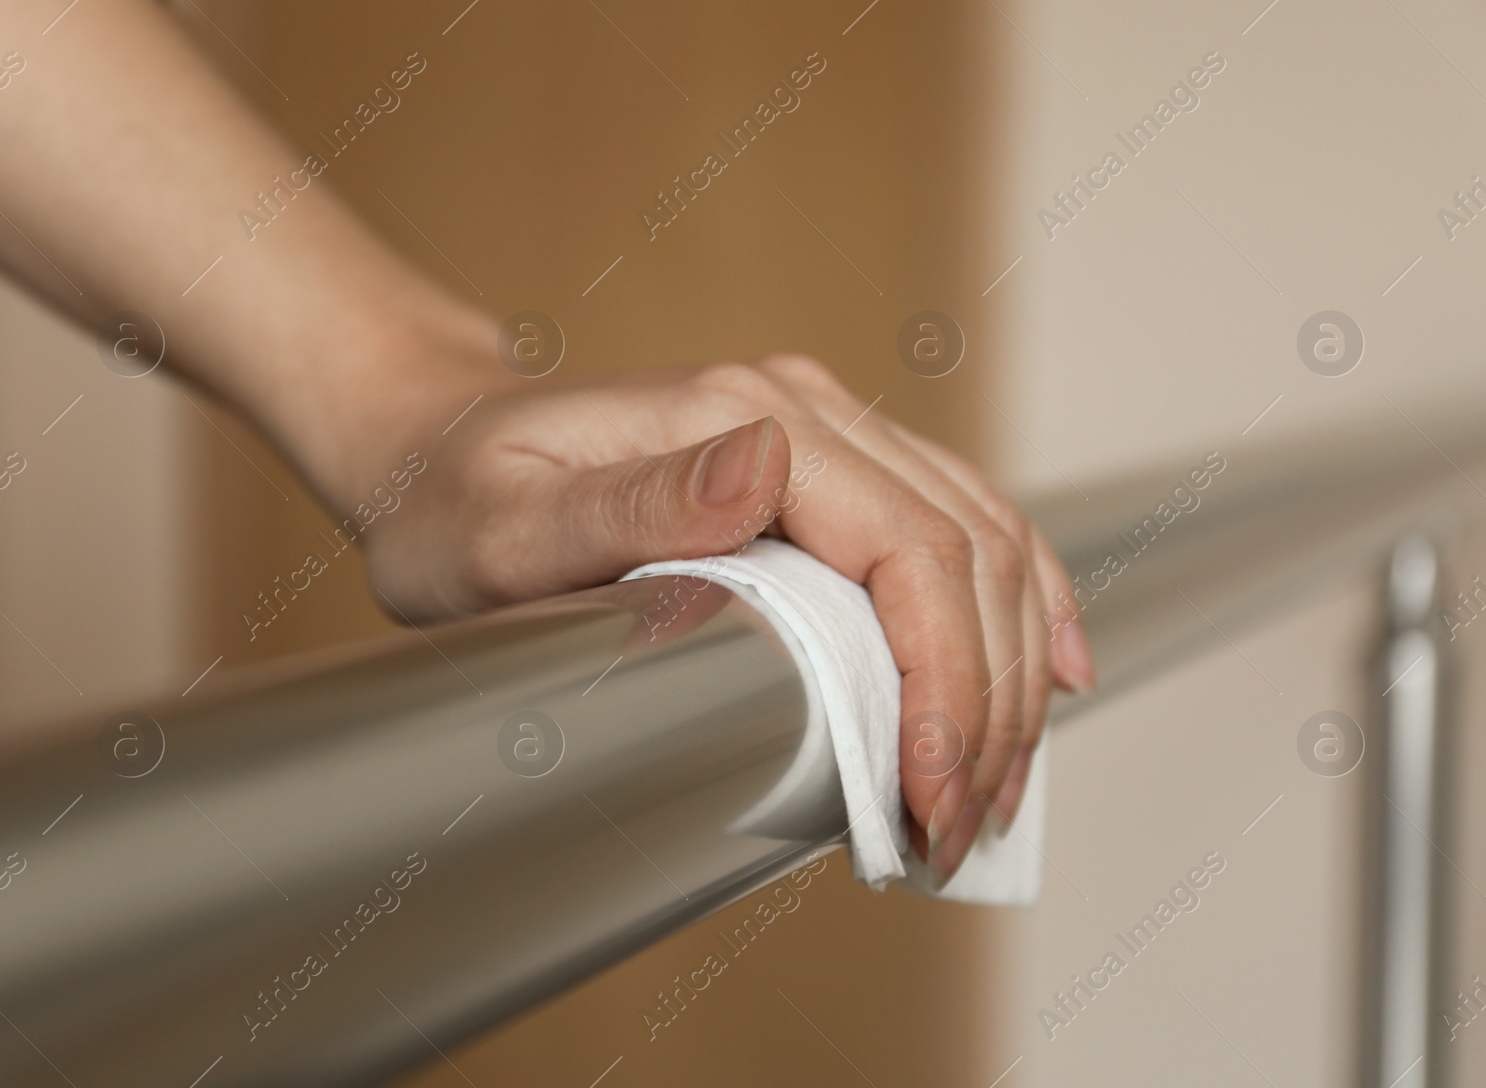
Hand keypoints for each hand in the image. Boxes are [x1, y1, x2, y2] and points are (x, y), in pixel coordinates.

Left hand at [356, 353, 1094, 879]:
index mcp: (744, 414)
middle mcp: (806, 410)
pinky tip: (1044, 671)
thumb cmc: (456, 502)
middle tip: (959, 831)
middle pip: (966, 552)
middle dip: (985, 705)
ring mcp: (827, 431)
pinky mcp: (830, 468)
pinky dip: (1016, 607)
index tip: (933, 799)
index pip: (908, 547)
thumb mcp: (507, 524)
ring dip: (1008, 674)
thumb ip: (630, 507)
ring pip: (984, 541)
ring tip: (991, 793)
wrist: (441, 451)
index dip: (946, 681)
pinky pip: (958, 527)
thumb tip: (766, 471)